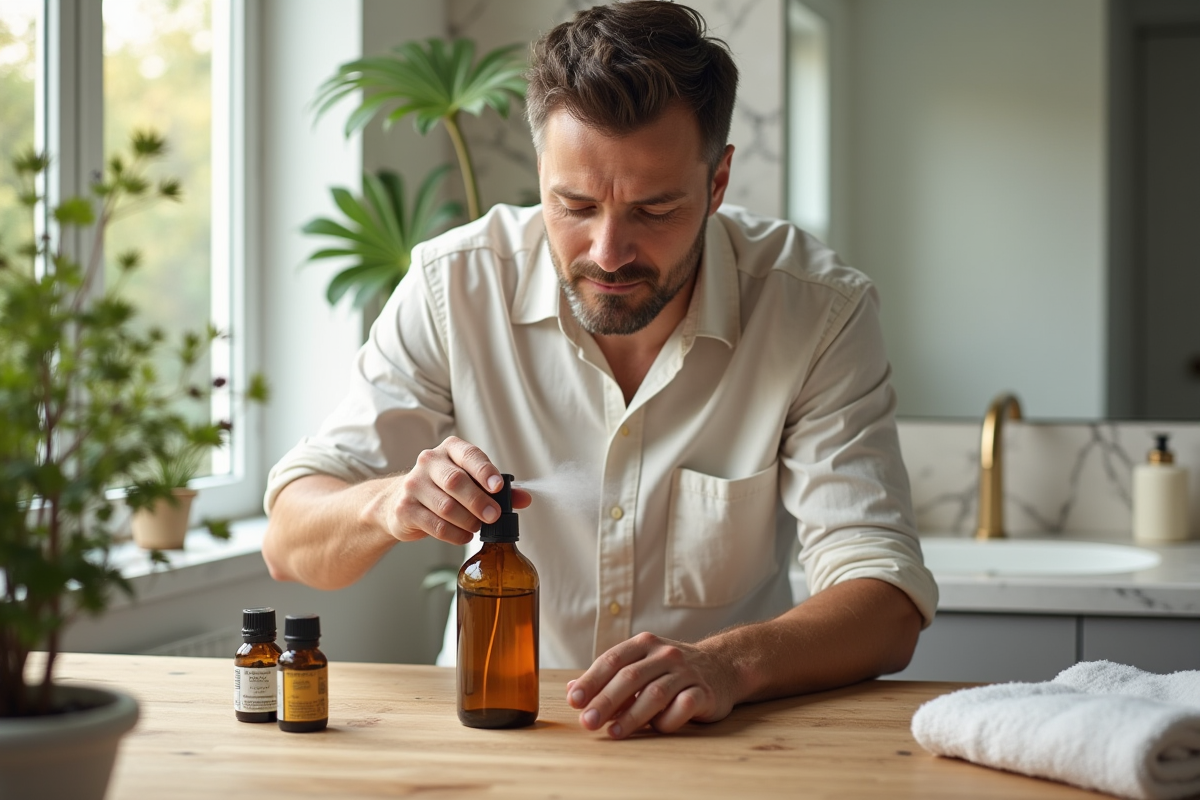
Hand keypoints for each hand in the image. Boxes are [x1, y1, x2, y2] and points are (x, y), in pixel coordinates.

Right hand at [367, 436, 530, 545]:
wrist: (399, 501)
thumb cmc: (442, 488)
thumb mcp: (469, 481)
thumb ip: (496, 489)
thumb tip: (524, 499)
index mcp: (450, 449)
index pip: (470, 456)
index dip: (485, 471)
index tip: (498, 487)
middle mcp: (429, 462)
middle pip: (456, 481)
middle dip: (479, 501)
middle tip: (493, 516)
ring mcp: (413, 485)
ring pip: (446, 506)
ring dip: (468, 520)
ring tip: (477, 526)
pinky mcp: (405, 508)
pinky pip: (435, 525)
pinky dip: (455, 534)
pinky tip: (464, 535)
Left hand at [566, 632, 740, 738]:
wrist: (722, 666)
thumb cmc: (671, 670)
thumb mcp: (640, 665)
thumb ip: (608, 677)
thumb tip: (571, 690)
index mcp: (644, 644)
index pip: (612, 660)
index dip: (591, 680)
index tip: (575, 700)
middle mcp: (665, 654)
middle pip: (631, 677)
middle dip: (606, 700)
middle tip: (588, 722)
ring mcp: (687, 671)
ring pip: (655, 693)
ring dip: (632, 715)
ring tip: (614, 732)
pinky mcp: (705, 691)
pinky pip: (684, 706)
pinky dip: (668, 719)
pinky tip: (656, 729)